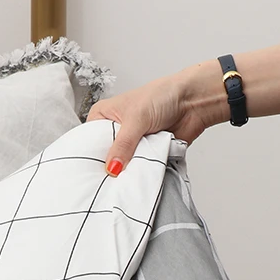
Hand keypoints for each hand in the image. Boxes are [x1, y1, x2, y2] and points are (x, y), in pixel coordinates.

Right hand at [87, 69, 213, 176]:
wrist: (193, 103)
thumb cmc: (162, 96)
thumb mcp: (136, 119)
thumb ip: (123, 145)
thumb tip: (111, 169)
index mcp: (104, 116)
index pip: (88, 141)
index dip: (88, 156)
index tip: (86, 173)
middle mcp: (115, 131)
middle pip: (105, 157)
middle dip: (109, 168)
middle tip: (106, 182)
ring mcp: (131, 145)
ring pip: (122, 166)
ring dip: (127, 172)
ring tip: (122, 182)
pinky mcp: (146, 155)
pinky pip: (139, 170)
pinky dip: (141, 173)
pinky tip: (137, 180)